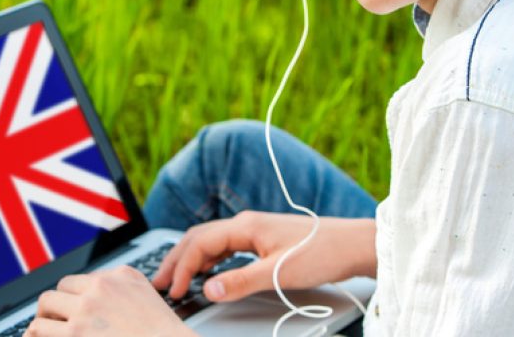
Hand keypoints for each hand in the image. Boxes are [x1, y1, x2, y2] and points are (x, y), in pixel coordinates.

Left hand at [25, 265, 195, 336]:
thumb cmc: (161, 333)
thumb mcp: (145, 294)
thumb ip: (120, 284)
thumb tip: (95, 284)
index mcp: (116, 277)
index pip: (79, 280)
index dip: (70, 298)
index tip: (68, 310)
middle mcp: (99, 288)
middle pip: (60, 289)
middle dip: (53, 307)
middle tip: (52, 321)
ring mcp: (86, 310)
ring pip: (46, 304)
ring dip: (42, 319)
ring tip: (42, 332)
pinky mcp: (76, 333)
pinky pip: (40, 329)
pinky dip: (36, 335)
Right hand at [151, 211, 375, 302]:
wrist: (353, 244)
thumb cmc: (322, 252)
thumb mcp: (279, 272)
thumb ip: (240, 281)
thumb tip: (207, 289)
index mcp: (245, 225)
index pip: (199, 243)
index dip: (182, 268)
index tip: (173, 290)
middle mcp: (245, 223)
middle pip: (198, 238)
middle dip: (176, 260)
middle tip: (159, 282)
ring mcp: (254, 229)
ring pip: (210, 241)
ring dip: (190, 259)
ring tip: (176, 277)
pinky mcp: (263, 238)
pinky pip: (225, 246)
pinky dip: (208, 258)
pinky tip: (208, 271)